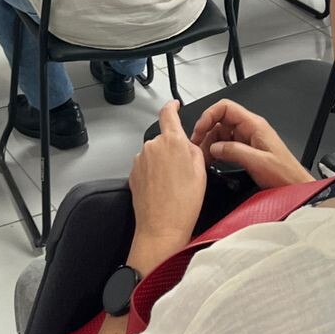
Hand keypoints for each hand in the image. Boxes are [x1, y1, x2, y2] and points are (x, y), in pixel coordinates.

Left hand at [128, 103, 206, 267]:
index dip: (171, 106)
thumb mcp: (201, 171)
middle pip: (164, 139)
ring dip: (163, 163)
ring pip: (155, 154)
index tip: (174, 105)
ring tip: (174, 186)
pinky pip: (146, 167)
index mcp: (172, 141)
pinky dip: (154, 174)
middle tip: (185, 171)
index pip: (168, 114)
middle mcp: (153, 146)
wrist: (161, 228)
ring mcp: (140, 159)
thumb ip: (194, 149)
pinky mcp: (133, 173)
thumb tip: (188, 144)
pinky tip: (163, 190)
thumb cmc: (183, 204)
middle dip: (173, 150)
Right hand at [189, 99, 312, 188]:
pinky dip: (216, 152)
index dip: (209, 115)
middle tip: (197, 146)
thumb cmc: (284, 174)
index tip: (199, 129)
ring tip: (203, 158)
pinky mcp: (247, 150)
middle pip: (220, 121)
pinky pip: (226, 145)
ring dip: (210, 144)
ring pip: (221, 134)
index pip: (226, 107)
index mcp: (254, 125)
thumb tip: (214, 147)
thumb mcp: (258, 162)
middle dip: (206, 132)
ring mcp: (248, 139)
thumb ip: (234, 152)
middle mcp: (250, 129)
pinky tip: (212, 161)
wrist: (295, 186)